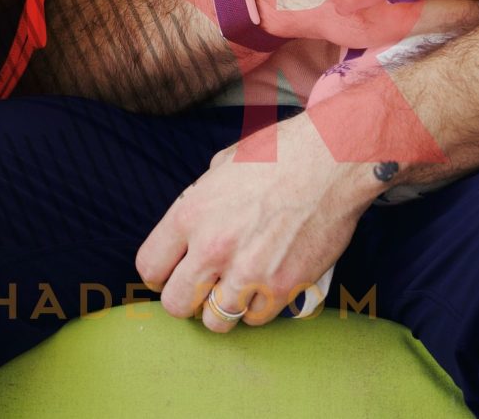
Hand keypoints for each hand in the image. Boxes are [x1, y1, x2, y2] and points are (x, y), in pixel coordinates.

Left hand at [138, 112, 376, 330]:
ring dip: (222, 309)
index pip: (150, 267)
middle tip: (200, 289)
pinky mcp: (283, 287)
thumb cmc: (277, 155)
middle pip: (175, 304)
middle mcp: (213, 248)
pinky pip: (255, 319)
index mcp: (190, 214)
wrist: (328, 162)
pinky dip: (256, 308)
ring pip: (215, 321)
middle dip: (185, 299)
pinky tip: (262, 286)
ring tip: (233, 290)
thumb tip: (192, 223)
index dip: (159, 274)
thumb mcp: (220, 167)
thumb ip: (200, 202)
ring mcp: (248, 272)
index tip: (170, 274)